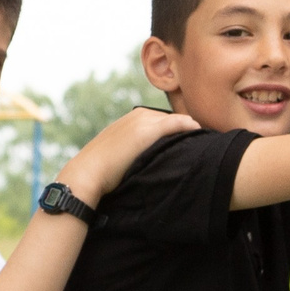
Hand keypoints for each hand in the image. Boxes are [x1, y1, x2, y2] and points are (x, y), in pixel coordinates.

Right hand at [55, 106, 196, 201]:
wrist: (88, 173)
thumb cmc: (99, 173)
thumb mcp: (115, 156)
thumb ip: (128, 154)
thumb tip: (138, 167)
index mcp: (127, 121)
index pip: (157, 120)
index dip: (172, 128)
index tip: (184, 137)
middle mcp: (135, 117)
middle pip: (166, 118)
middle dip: (180, 126)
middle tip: (197, 136)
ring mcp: (141, 122)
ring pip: (172, 119)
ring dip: (186, 125)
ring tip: (202, 134)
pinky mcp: (147, 131)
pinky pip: (174, 123)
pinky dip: (187, 125)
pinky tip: (197, 129)